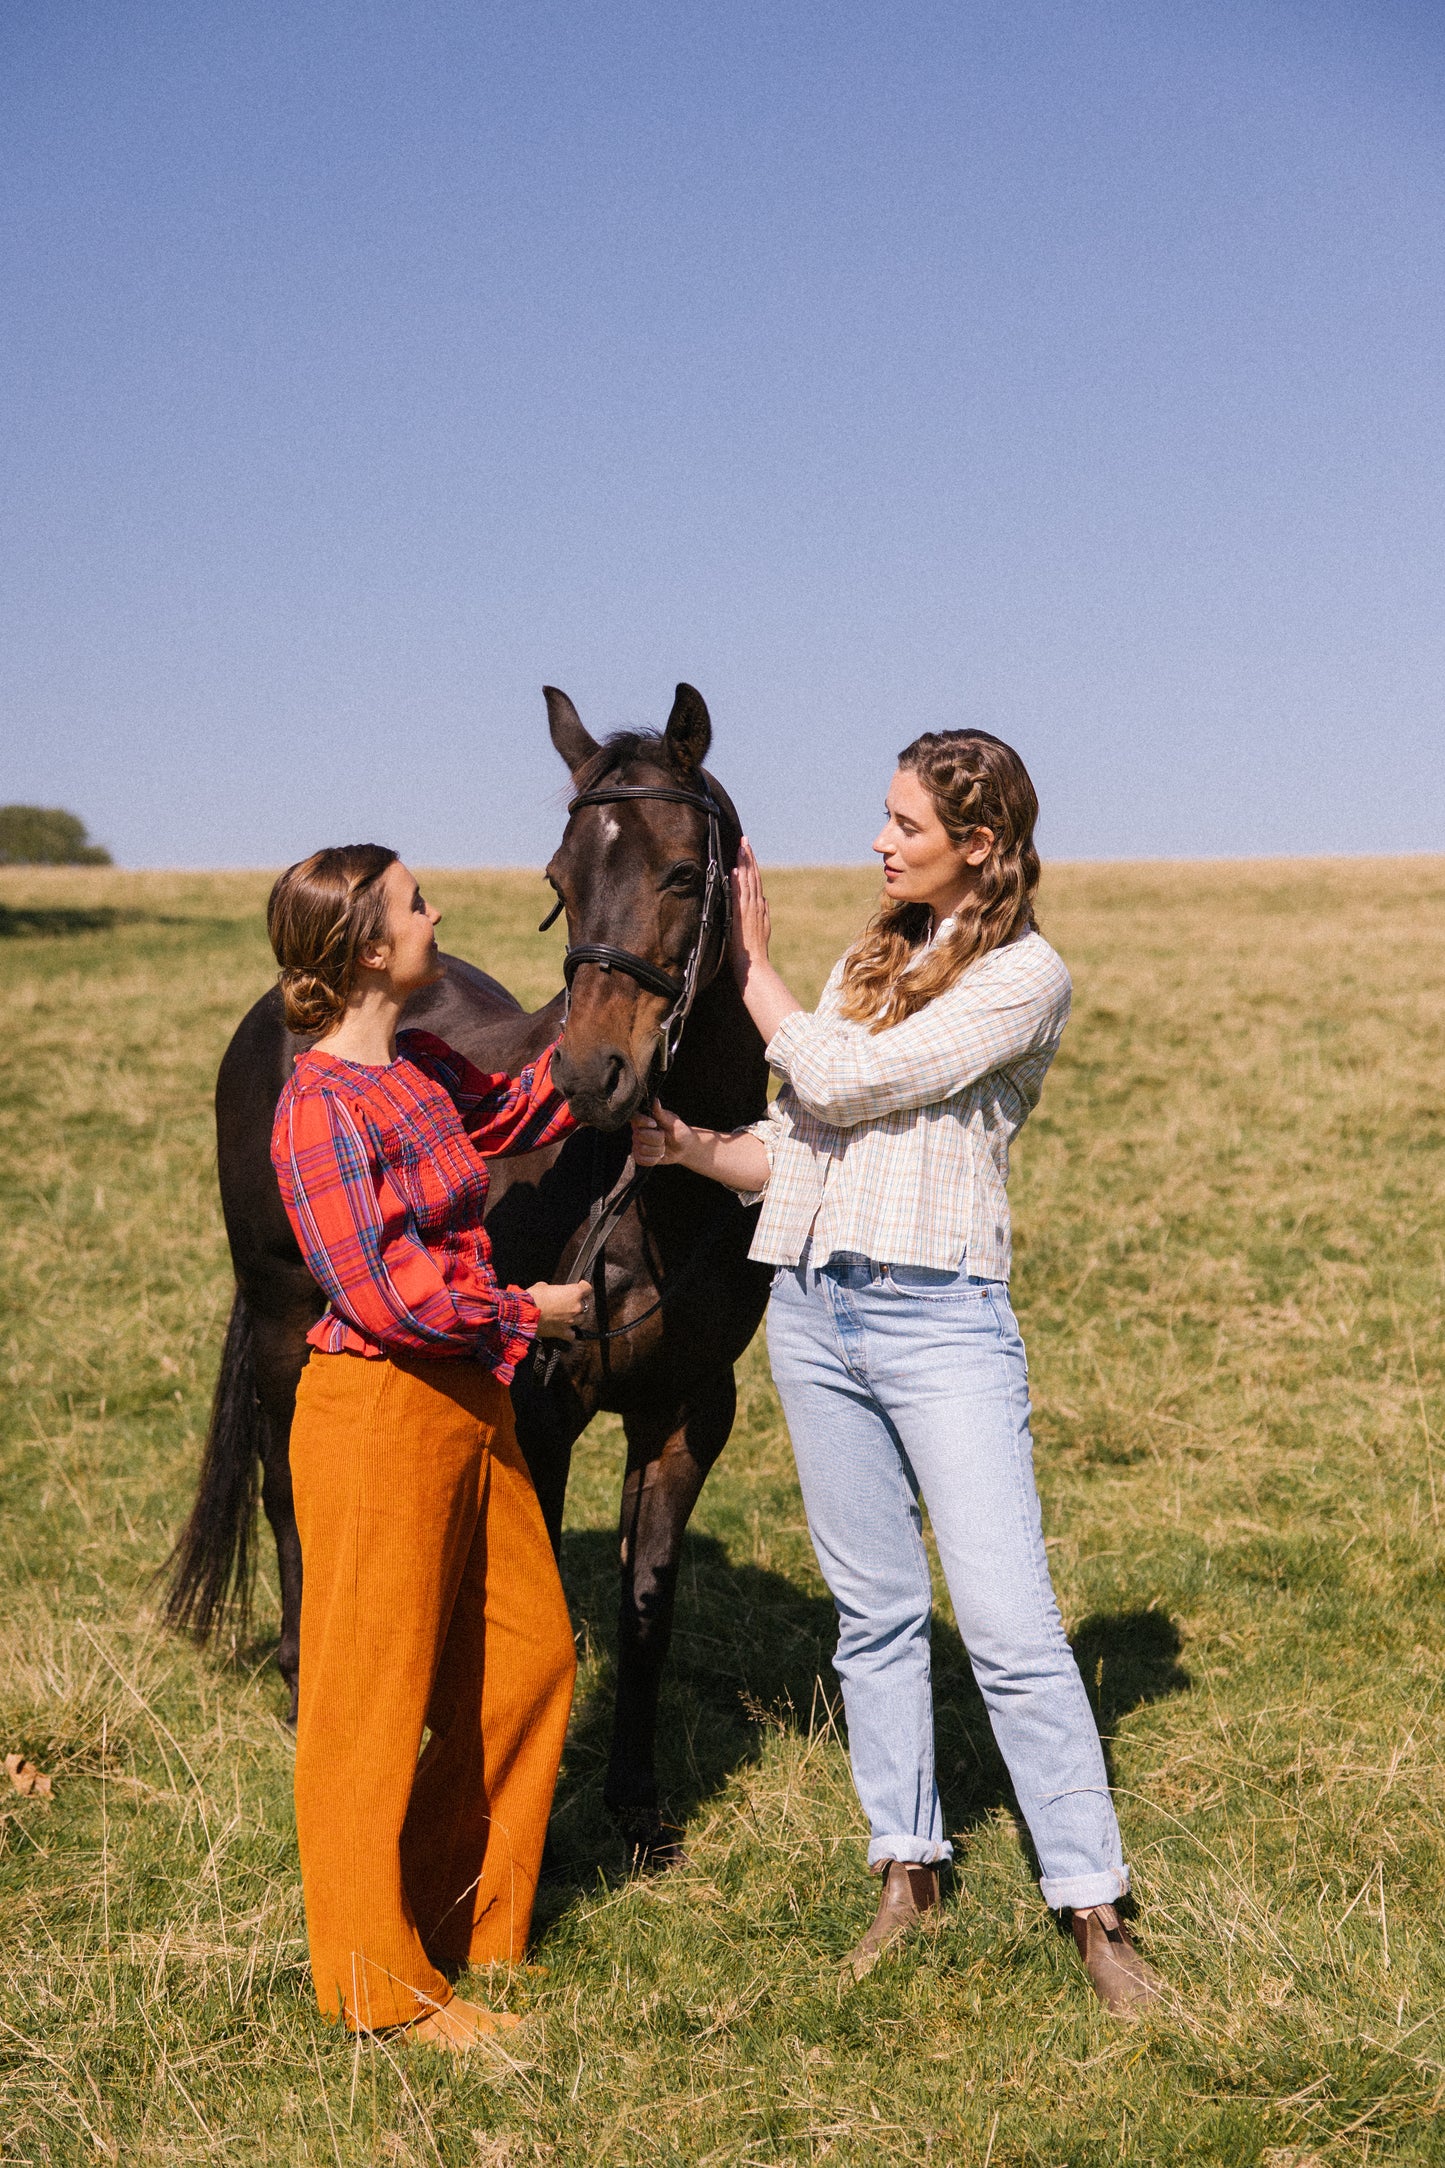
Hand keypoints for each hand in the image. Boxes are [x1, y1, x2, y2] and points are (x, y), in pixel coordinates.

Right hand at [527, 1279, 591, 1339]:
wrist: (524, 1314)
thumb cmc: (533, 1298)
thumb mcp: (542, 1286)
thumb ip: (551, 1288)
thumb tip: (550, 1291)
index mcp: (573, 1293)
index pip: (587, 1288)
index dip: (583, 1287)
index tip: (580, 1286)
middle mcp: (576, 1307)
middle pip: (585, 1305)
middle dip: (577, 1303)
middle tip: (568, 1303)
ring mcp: (571, 1321)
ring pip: (581, 1319)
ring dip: (576, 1317)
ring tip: (567, 1315)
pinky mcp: (563, 1332)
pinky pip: (572, 1335)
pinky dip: (570, 1333)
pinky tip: (566, 1330)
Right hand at [630, 1100, 695, 1168]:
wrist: (683, 1148)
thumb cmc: (679, 1131)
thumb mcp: (673, 1122)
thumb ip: (662, 1113)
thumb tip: (655, 1100)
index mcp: (644, 1119)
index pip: (636, 1119)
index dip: (644, 1122)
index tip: (655, 1124)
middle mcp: (637, 1131)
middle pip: (640, 1136)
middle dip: (657, 1139)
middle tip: (664, 1137)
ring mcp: (637, 1144)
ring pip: (643, 1149)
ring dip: (658, 1150)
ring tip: (663, 1146)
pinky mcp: (639, 1156)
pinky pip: (643, 1160)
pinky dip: (654, 1159)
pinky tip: (659, 1155)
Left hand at [729, 837, 770, 986]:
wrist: (755, 966)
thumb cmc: (756, 950)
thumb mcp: (763, 928)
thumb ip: (763, 912)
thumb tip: (764, 899)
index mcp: (759, 906)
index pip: (756, 880)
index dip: (752, 864)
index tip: (748, 849)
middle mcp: (756, 906)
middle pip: (753, 876)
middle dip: (748, 857)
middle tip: (745, 840)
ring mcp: (749, 911)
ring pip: (748, 882)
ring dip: (744, 864)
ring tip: (741, 847)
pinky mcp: (741, 918)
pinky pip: (739, 897)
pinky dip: (737, 884)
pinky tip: (734, 872)